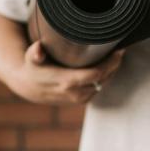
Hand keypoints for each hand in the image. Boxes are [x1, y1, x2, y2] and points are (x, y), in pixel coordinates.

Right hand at [9, 41, 125, 104]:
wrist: (29, 88)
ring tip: (115, 56)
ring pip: (103, 84)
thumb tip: (38, 49)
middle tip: (120, 50)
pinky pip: (99, 88)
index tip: (118, 51)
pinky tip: (107, 67)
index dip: (110, 63)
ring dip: (111, 72)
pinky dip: (105, 78)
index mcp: (67, 83)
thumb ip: (35, 53)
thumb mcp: (31, 58)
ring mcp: (80, 99)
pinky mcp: (82, 101)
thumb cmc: (33, 68)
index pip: (96, 74)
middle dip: (114, 65)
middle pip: (104, 79)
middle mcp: (75, 93)